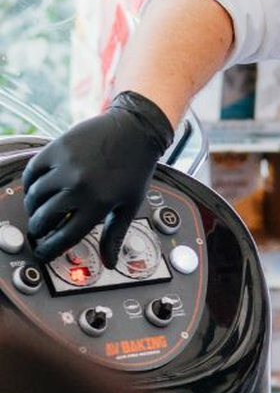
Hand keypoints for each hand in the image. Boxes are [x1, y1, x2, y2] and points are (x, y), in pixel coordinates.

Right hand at [23, 91, 173, 266]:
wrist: (136, 130)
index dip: (50, 249)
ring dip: (33, 207)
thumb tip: (110, 262)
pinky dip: (30, 183)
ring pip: (35, 196)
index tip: (43, 253)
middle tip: (39, 231)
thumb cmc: (135, 169)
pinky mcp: (57, 149)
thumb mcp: (129, 204)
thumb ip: (115, 234)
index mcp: (99, 204)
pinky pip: (32, 172)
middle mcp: (80, 186)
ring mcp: (66, 166)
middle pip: (45, 218)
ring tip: (40, 210)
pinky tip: (37, 188)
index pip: (65, 236)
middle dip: (39, 229)